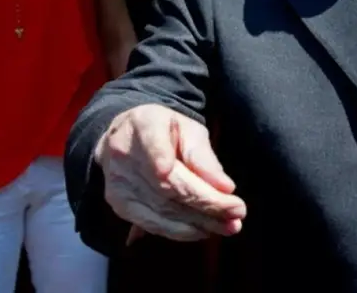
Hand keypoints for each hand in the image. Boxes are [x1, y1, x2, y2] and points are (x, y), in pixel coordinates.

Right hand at [96, 104, 245, 242]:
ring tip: (229, 226)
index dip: (166, 161)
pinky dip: (181, 231)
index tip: (193, 179)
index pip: (155, 144)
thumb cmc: (166, 132)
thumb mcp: (188, 130)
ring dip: (198, 223)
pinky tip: (204, 230)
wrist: (126, 138)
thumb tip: (224, 187)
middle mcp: (124, 155)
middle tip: (238, 213)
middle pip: (167, 187)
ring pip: (161, 210)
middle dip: (206, 204)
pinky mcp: (119, 205)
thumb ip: (203, 156)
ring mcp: (118, 183)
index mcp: (143, 125)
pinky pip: (152, 224)